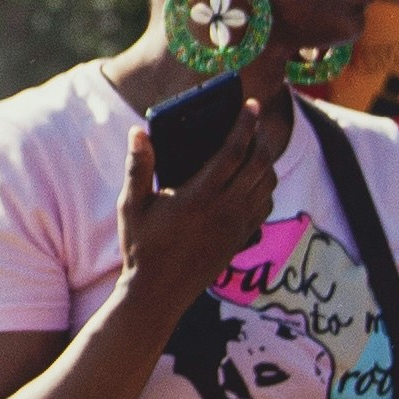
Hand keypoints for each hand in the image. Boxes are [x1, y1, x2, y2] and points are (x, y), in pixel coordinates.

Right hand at [115, 105, 275, 329]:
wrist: (158, 293)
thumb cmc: (140, 246)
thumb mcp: (131, 205)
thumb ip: (138, 167)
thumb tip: (139, 132)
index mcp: (199, 197)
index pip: (233, 152)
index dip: (245, 125)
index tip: (251, 105)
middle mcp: (225, 210)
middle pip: (259, 164)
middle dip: (262, 137)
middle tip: (256, 119)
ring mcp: (238, 227)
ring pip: (267, 184)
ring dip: (266, 160)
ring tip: (256, 145)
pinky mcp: (241, 240)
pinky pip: (265, 204)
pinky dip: (266, 185)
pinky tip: (254, 179)